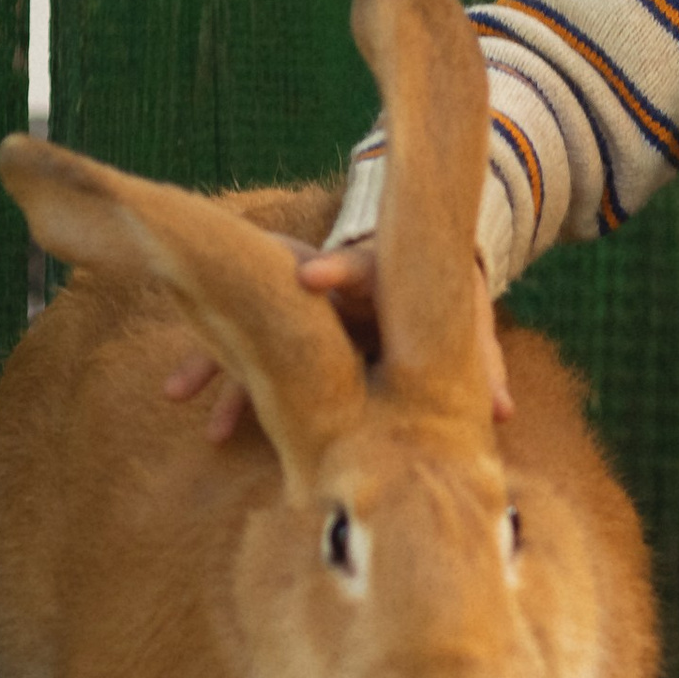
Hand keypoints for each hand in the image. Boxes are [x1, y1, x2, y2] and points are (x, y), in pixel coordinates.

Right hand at [163, 239, 512, 439]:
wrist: (409, 265)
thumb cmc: (437, 298)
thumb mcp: (459, 320)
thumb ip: (476, 360)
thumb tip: (503, 412)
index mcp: (373, 273)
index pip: (355, 265)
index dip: (336, 269)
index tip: (312, 276)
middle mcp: (325, 285)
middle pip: (283, 302)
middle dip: (257, 328)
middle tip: (235, 344)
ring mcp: (295, 306)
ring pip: (251, 332)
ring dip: (216, 364)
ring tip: (178, 394)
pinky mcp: (278, 326)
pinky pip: (238, 348)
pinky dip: (211, 369)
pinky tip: (176, 397)